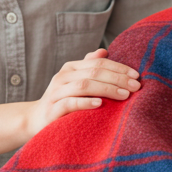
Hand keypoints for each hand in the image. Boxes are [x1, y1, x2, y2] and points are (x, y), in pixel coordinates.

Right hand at [23, 49, 140, 134]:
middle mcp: (63, 77)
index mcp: (71, 68)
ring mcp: (56, 93)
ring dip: (107, 89)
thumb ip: (88, 67)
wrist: (35, 120)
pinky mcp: (52, 110)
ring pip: (84, 86)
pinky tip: (99, 104)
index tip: (136, 76)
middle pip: (94, 72)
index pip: (98, 63)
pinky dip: (85, 102)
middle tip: (135, 86)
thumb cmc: (61, 100)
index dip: (119, 68)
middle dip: (117, 78)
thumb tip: (104, 51)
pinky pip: (70, 103)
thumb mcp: (74, 81)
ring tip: (124, 95)